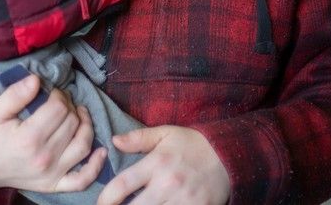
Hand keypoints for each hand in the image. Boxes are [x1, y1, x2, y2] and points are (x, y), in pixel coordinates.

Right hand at [0, 73, 106, 192]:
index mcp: (28, 139)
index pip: (59, 108)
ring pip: (83, 145)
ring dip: (86, 126)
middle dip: (70, 107)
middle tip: (61, 103)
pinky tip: (101, 151)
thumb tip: (36, 79)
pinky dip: (95, 167)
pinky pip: (82, 179)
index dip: (59, 95)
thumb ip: (14, 95)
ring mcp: (51, 174)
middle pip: (72, 123)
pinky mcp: (55, 185)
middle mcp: (44, 158)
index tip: (52, 93)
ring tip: (79, 115)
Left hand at [96, 126, 230, 204]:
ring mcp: (183, 201)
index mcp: (157, 163)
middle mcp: (168, 184)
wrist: (230, 154)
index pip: (122, 185)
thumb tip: (114, 141)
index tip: (101, 204)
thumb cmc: (194, 144)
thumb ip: (139, 138)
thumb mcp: (167, 133)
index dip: (105, 200)